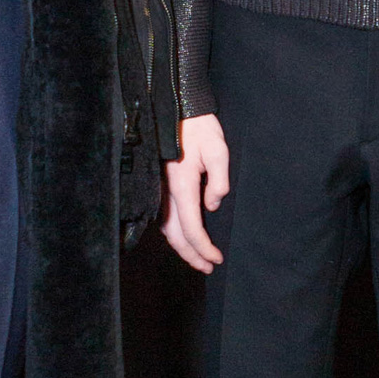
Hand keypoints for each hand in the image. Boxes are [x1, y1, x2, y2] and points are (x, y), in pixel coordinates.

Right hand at [161, 113, 229, 274]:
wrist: (178, 110)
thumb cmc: (200, 129)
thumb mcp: (217, 150)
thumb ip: (218, 180)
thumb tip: (212, 206)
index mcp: (181, 185)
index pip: (190, 227)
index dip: (203, 247)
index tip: (217, 258)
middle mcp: (166, 191)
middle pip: (175, 235)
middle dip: (191, 255)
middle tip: (208, 267)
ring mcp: (160, 189)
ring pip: (167, 228)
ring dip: (182, 247)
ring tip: (199, 259)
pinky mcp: (160, 186)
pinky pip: (164, 217)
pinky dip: (175, 234)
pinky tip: (185, 238)